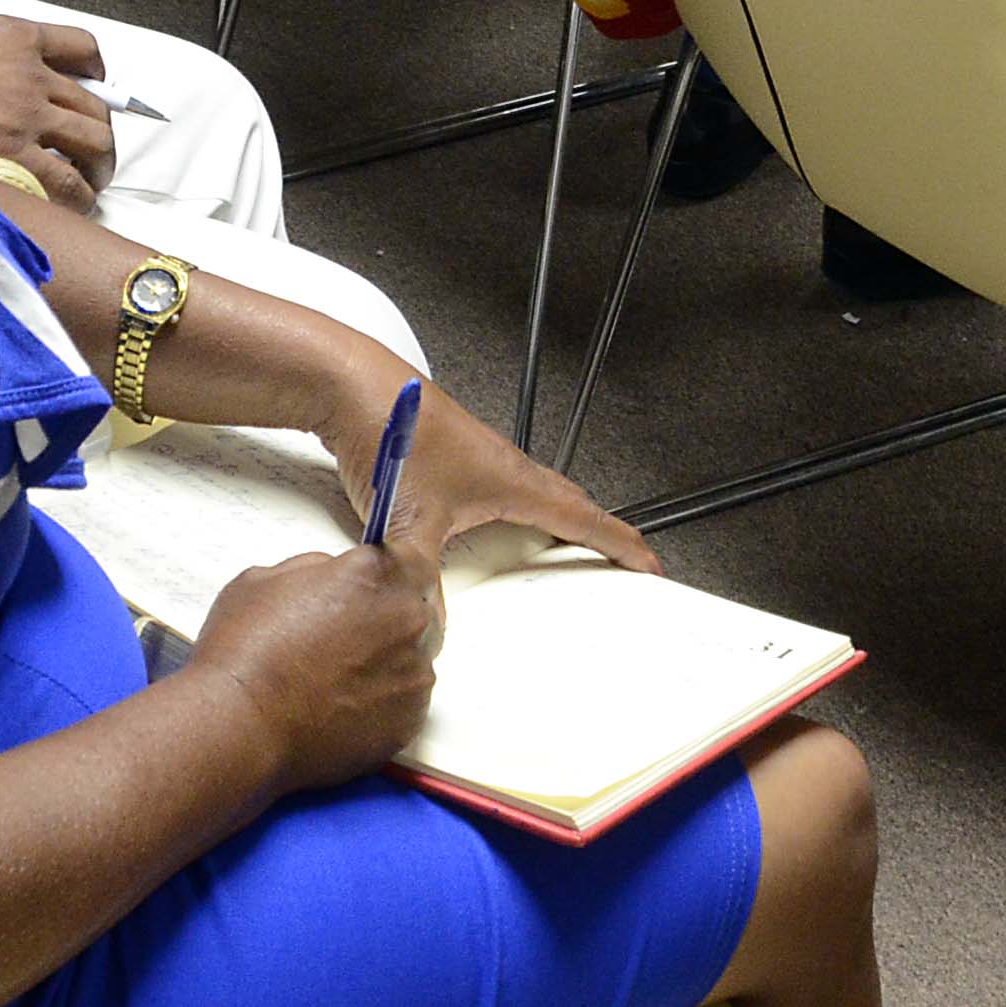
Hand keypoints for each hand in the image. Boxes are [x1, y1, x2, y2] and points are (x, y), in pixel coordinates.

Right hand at [0, 9, 112, 207]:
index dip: (94, 72)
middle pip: (93, 104)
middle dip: (99, 129)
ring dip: (98, 164)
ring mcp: (24, 116)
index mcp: (17, 38)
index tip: (92, 85)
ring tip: (90, 181)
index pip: (82, 49)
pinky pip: (64, 180)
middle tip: (93, 149)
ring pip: (93, 141)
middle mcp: (30, 75)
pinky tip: (72, 203)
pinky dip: (76, 195)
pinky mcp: (8, 155)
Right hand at [189, 536, 442, 795]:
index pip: (416, 555)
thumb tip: (334, 579)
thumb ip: (319, 569)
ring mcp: (413, 673)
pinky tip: (343, 707)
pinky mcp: (409, 721)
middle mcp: (407, 619)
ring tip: (337, 677)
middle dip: (391, 615)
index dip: (399, 566)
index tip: (385, 576)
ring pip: (415, 657)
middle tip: (349, 633)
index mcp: (378, 574)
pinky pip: (407, 701)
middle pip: (418, 608)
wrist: (239, 727)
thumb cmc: (244, 651)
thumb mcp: (270, 578)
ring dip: (388, 660)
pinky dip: (384, 701)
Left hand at [345, 389, 658, 573]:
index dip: (621, 543)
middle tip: (621, 557)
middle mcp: (504, 467)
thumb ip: (419, 580)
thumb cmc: (393, 432)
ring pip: (535, 495)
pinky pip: (503, 491)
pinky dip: (517, 512)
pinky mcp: (453, 457)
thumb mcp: (408, 523)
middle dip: (600, 532)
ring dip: (558, 519)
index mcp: (512, 481)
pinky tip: (490, 528)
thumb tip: (424, 621)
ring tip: (566, 547)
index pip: (584, 517)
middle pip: (568, 502)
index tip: (650, 564)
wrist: (355, 386)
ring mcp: (480, 460)